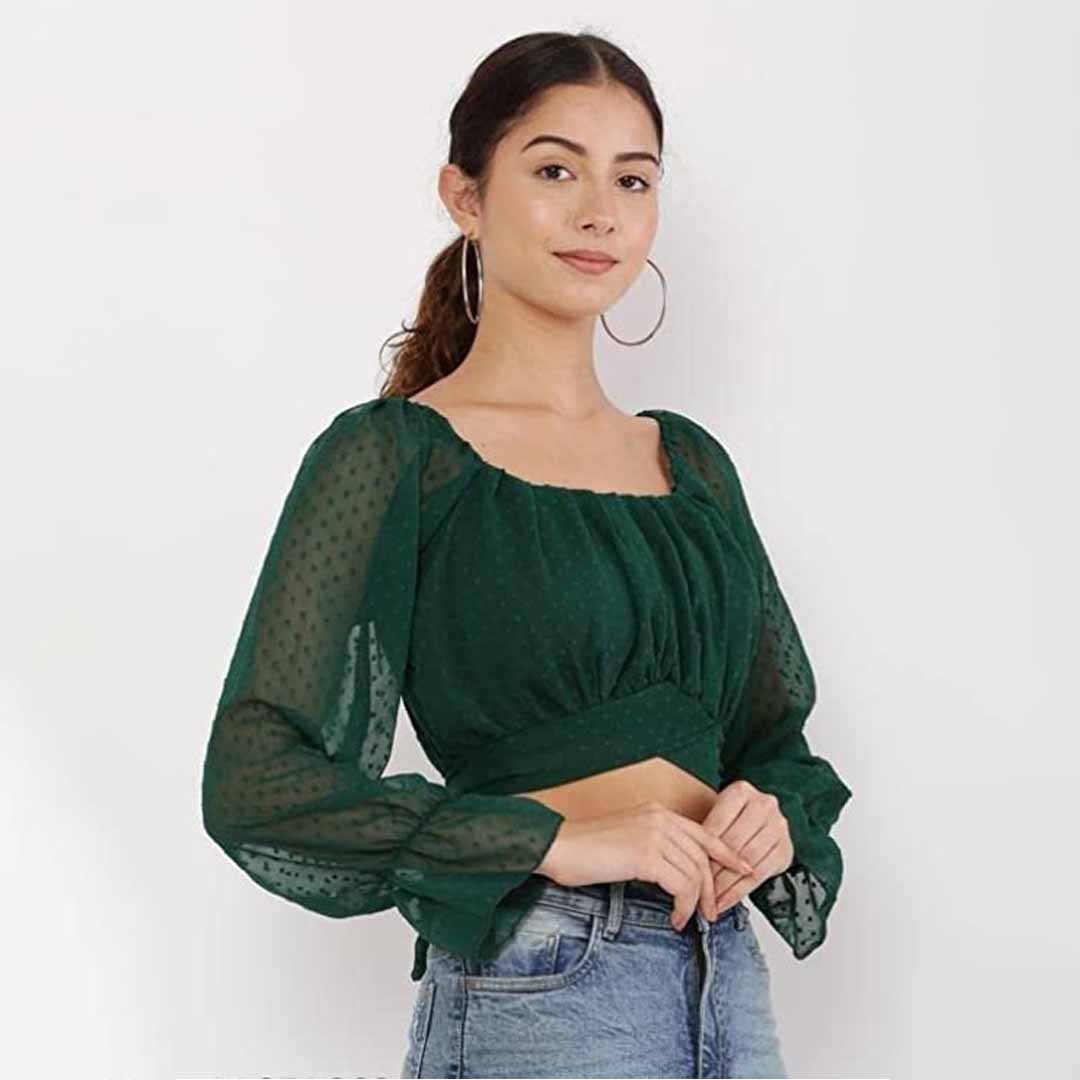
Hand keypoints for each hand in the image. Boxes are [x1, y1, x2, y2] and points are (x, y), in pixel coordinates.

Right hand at [534, 800, 756, 931]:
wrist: (558, 846)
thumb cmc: (584, 849)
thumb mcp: (627, 840)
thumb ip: (653, 847)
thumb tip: (674, 874)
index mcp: (656, 812)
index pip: (703, 832)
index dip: (726, 853)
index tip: (743, 869)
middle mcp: (659, 818)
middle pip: (704, 856)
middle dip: (712, 887)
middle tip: (712, 912)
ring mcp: (654, 834)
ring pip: (695, 872)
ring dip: (696, 902)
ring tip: (689, 919)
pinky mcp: (646, 855)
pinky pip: (680, 885)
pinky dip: (683, 906)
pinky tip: (675, 917)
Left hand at [697, 780, 793, 919]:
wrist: (758, 823)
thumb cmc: (730, 820)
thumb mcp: (714, 817)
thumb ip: (702, 833)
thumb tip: (680, 858)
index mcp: (741, 791)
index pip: (718, 823)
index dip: (702, 848)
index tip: (688, 868)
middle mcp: (764, 805)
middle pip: (734, 843)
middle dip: (713, 870)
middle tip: (697, 889)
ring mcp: (778, 826)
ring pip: (748, 861)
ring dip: (726, 885)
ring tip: (709, 900)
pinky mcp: (785, 849)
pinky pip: (760, 875)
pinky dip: (740, 891)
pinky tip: (725, 901)